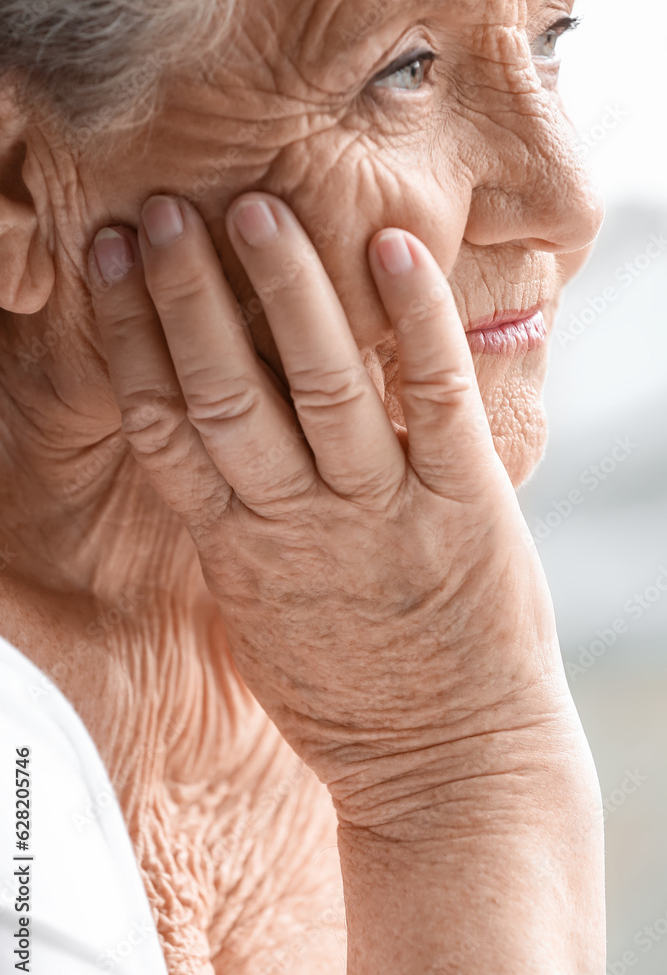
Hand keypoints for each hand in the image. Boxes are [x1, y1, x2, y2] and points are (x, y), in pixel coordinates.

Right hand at [88, 193, 570, 830]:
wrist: (448, 763)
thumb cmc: (348, 691)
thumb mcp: (261, 613)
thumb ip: (235, 527)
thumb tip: (210, 451)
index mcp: (238, 548)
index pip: (163, 425)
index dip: (129, 336)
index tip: (105, 261)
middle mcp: (300, 522)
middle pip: (225, 392)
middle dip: (187, 297)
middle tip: (161, 211)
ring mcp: (384, 513)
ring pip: (319, 385)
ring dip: (285, 292)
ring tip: (255, 211)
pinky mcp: (466, 508)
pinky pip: (438, 402)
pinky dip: (417, 324)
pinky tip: (395, 252)